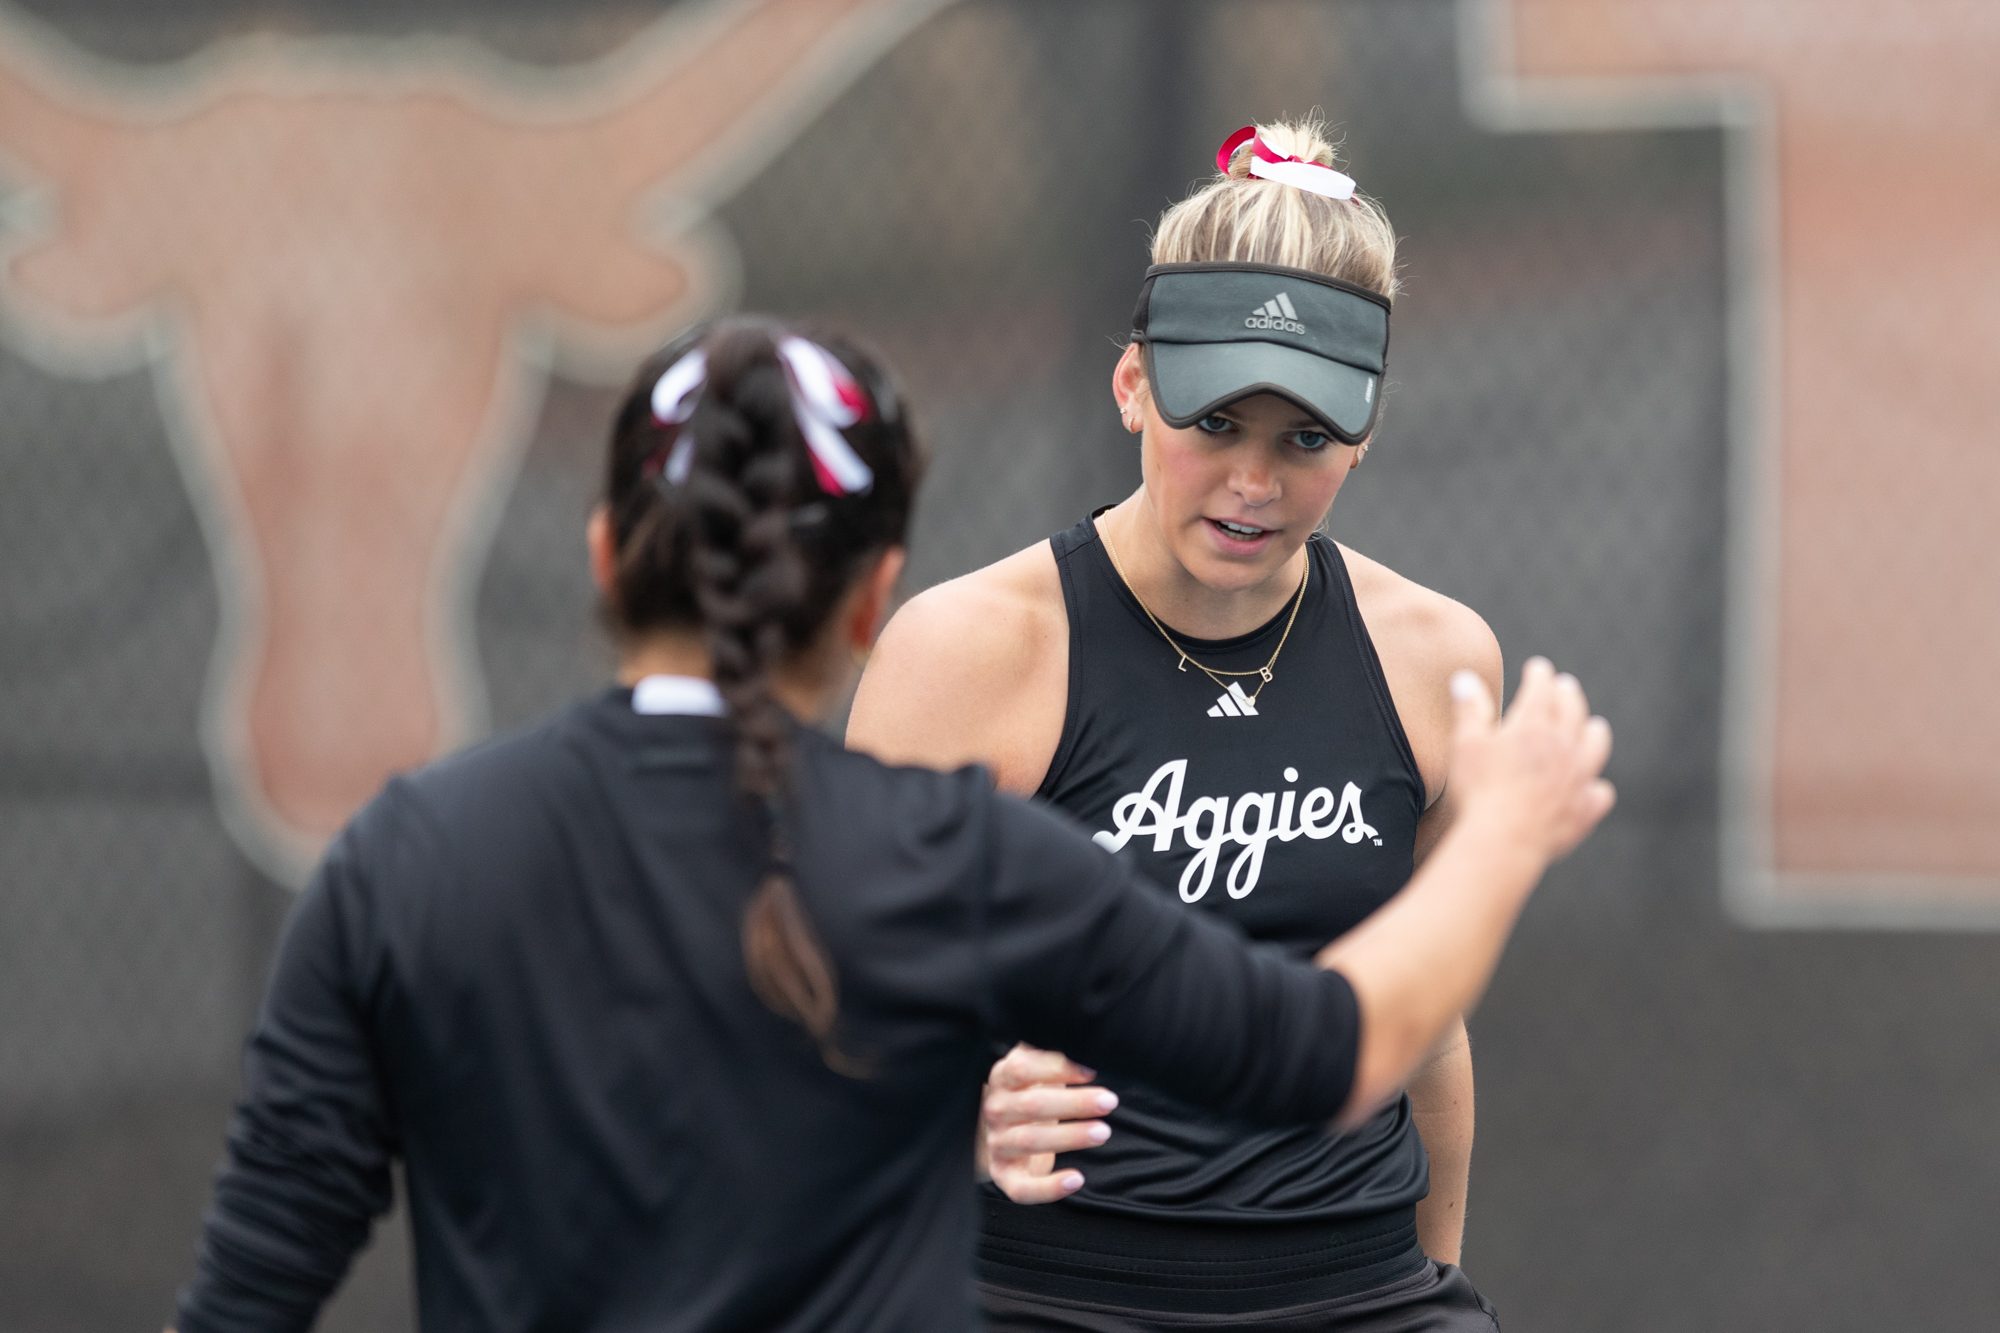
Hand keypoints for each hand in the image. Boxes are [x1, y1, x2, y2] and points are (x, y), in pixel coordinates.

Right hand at [979, 1043, 1117, 1203]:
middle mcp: (995, 1110)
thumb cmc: (1031, 1092)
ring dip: (1069, 1137)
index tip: (1091, 1071)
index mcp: (1002, 1078)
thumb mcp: (1037, 1068)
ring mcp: (997, 1144)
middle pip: (1032, 1106)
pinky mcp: (1004, 1175)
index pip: (1022, 1069)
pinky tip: (1076, 1179)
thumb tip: (1084, 1043)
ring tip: (1103, 1132)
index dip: (1056, 1068)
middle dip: (1074, 1104)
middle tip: (1109, 1101)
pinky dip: (1049, 1187)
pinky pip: (1022, 1188)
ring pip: (1029, 1141)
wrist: (1003, 1132)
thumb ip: (1053, 1055)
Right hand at [1448, 657, 1614, 861]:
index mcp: (1533, 726)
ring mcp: (1579, 778)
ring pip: (1596, 745)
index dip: (1540, 675)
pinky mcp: (1584, 810)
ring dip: (1594, 732)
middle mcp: (1563, 746)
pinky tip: (1591, 787)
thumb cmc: (1479, 790)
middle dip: (1568, 694)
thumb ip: (1469, 708)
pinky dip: (1597, 787)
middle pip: (1573, 710)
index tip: (1538, 667)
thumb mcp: (1466, 744)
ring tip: (1594, 726)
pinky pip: (1600, 793)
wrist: (1504, 839)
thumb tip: (1466, 677)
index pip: (1542, 689)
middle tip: (1565, 686)